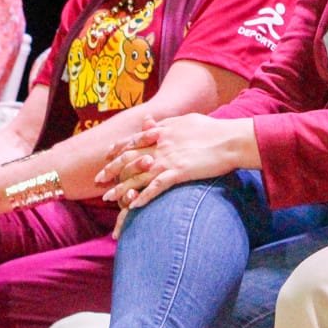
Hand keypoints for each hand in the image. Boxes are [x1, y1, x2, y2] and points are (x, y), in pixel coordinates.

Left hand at [98, 114, 250, 210]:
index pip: (134, 140)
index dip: (119, 148)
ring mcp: (168, 159)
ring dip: (121, 188)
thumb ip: (165, 122)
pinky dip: (144, 197)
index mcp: (162, 131)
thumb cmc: (213, 129)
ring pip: (138, 175)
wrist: (230, 139)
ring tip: (108, 198)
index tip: (107, 155)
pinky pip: (156, 187)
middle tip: (97, 180)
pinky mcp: (179, 172)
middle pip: (129, 158)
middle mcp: (161, 145)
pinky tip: (134, 206)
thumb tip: (151, 120)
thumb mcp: (186, 120)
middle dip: (111, 170)